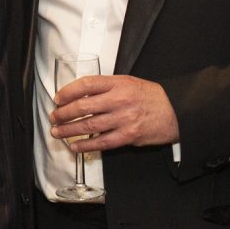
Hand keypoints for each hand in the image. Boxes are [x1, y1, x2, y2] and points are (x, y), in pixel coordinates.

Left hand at [50, 75, 178, 153]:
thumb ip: (106, 87)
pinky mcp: (128, 136)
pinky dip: (85, 145)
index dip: (68, 92)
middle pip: (83, 106)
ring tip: (58, 132)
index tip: (58, 98)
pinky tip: (75, 146)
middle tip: (54, 117)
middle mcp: (119, 100)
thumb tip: (80, 95)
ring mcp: (124, 119)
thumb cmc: (150, 97)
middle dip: (63, 113)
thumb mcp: (129, 82)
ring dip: (69, 130)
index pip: (86, 84)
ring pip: (89, 125)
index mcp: (118, 83)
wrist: (175, 112)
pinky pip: (101, 142)